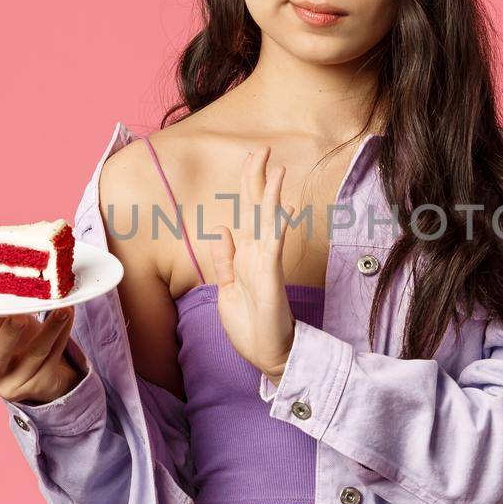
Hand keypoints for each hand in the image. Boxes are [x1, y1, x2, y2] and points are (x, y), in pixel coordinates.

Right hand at [0, 305, 83, 405]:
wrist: (39, 378)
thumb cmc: (14, 345)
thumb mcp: (0, 330)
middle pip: (0, 353)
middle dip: (10, 333)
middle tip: (19, 315)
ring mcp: (16, 384)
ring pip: (36, 353)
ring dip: (51, 327)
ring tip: (62, 308)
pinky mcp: (40, 385)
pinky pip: (54, 356)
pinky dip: (63, 333)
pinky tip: (69, 315)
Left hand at [208, 145, 294, 381]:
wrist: (268, 354)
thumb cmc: (249, 324)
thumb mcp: (225, 287)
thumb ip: (224, 259)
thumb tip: (222, 229)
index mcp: (245, 255)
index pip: (246, 212)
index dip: (248, 185)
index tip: (253, 159)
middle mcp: (257, 254)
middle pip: (257, 208)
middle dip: (258, 178)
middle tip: (263, 149)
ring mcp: (265, 265)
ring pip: (267, 222)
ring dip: (271, 195)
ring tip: (277, 169)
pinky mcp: (270, 279)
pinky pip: (272, 248)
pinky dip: (275, 227)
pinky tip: (280, 208)